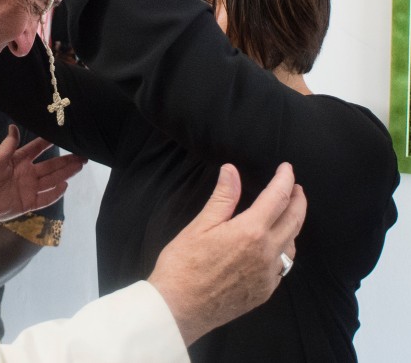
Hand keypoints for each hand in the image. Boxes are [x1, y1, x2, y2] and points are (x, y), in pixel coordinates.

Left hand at [0, 125, 85, 229]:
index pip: (37, 149)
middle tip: (82, 153)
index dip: (49, 142)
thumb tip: (13, 126)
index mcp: (18, 160)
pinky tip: (65, 186)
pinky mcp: (28, 203)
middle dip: (66, 160)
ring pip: (51, 180)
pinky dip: (55, 194)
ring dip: (65, 173)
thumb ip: (7, 146)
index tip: (63, 134)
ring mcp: (29, 189)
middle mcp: (27, 173)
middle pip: (50, 166)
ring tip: (80, 165)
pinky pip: (44, 199)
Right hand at [148, 163, 305, 345]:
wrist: (179, 308)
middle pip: (294, 220)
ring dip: (293, 225)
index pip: (277, 197)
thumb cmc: (183, 265)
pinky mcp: (264, 292)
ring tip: (287, 215)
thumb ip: (222, 198)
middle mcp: (267, 253)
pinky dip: (283, 250)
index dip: (285, 179)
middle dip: (298, 200)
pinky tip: (273, 247)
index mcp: (251, 232)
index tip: (287, 168)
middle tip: (296, 188)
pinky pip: (282, 266)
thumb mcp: (200, 226)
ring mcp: (268, 275)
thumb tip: (231, 170)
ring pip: (292, 245)